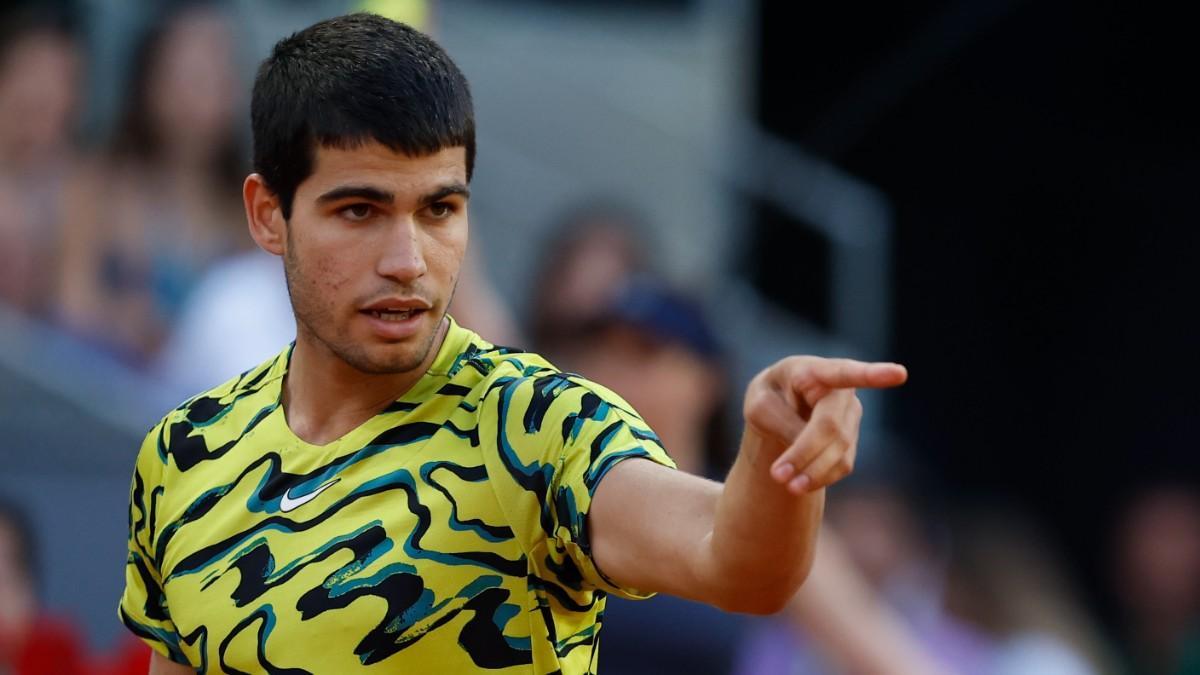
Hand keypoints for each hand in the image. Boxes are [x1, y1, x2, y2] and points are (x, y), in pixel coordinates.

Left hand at [743, 357, 906, 494]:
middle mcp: (840, 391)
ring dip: (813, 471)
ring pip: (839, 449)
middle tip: (777, 476)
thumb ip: (784, 422)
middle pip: (831, 426)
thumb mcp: (760, 406)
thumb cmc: (769, 397)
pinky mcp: (851, 440)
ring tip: (785, 484)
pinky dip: (820, 477)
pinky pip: (842, 464)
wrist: (779, 406)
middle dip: (805, 452)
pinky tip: (800, 482)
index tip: (900, 374)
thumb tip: (810, 451)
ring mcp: (850, 416)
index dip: (873, 375)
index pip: (844, 373)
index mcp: (814, 370)